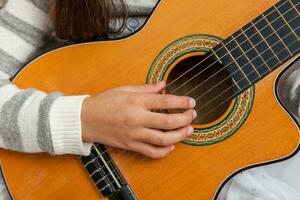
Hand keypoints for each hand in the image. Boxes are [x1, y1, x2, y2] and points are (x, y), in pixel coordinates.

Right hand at [81, 81, 196, 158]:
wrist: (85, 119)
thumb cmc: (104, 102)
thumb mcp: (124, 89)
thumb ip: (146, 88)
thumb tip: (163, 84)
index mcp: (136, 102)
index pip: (165, 102)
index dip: (182, 102)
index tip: (192, 102)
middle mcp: (137, 119)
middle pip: (168, 122)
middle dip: (185, 119)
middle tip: (193, 116)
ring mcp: (134, 134)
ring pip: (163, 140)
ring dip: (180, 136)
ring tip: (188, 130)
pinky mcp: (130, 145)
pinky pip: (151, 152)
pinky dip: (164, 151)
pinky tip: (171, 146)